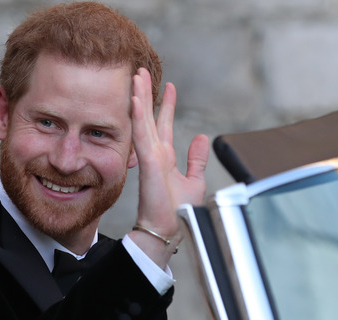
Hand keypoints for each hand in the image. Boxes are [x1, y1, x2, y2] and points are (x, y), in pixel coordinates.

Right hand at [129, 68, 209, 266]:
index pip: (164, 124)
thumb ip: (196, 159)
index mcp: (164, 157)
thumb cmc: (178, 212)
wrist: (168, 230)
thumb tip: (201, 137)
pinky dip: (138, 117)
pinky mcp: (148, 163)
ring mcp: (149, 157)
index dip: (166, 104)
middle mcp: (155, 154)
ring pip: (142, 120)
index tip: (169, 86)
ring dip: (139, 98)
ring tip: (137, 76)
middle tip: (142, 71)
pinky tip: (135, 100)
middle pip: (149, 117)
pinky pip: (141, 135)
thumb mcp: (194, 180)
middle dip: (146, 93)